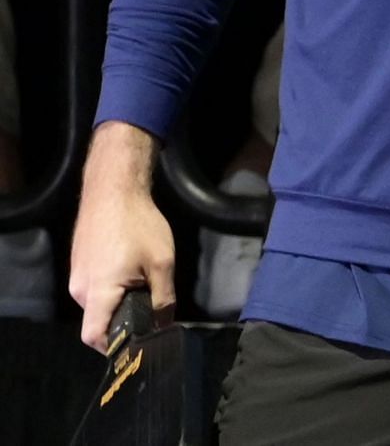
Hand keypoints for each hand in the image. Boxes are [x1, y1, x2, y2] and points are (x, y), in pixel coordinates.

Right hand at [69, 182, 174, 352]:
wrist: (113, 190)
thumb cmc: (139, 225)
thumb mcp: (162, 262)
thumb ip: (163, 298)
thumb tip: (164, 325)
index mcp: (98, 292)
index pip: (95, 337)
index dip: (115, 347)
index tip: (138, 344)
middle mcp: (80, 290)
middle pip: (99, 322)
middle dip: (123, 322)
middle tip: (151, 313)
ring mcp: (77, 277)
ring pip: (98, 305)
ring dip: (119, 303)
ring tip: (143, 287)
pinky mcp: (80, 266)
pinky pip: (96, 289)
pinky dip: (113, 290)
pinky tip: (132, 273)